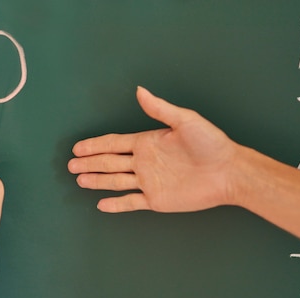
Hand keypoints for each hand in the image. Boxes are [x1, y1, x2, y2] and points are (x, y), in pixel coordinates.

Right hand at [68, 87, 240, 212]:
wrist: (228, 172)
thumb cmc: (211, 144)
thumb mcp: (185, 121)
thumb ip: (160, 109)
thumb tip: (140, 90)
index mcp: (148, 142)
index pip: (114, 143)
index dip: (95, 145)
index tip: (78, 148)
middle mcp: (145, 162)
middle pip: (110, 162)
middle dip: (90, 163)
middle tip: (70, 165)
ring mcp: (149, 181)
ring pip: (116, 181)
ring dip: (97, 181)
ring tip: (79, 180)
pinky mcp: (157, 200)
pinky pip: (131, 202)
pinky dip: (116, 204)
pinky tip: (102, 204)